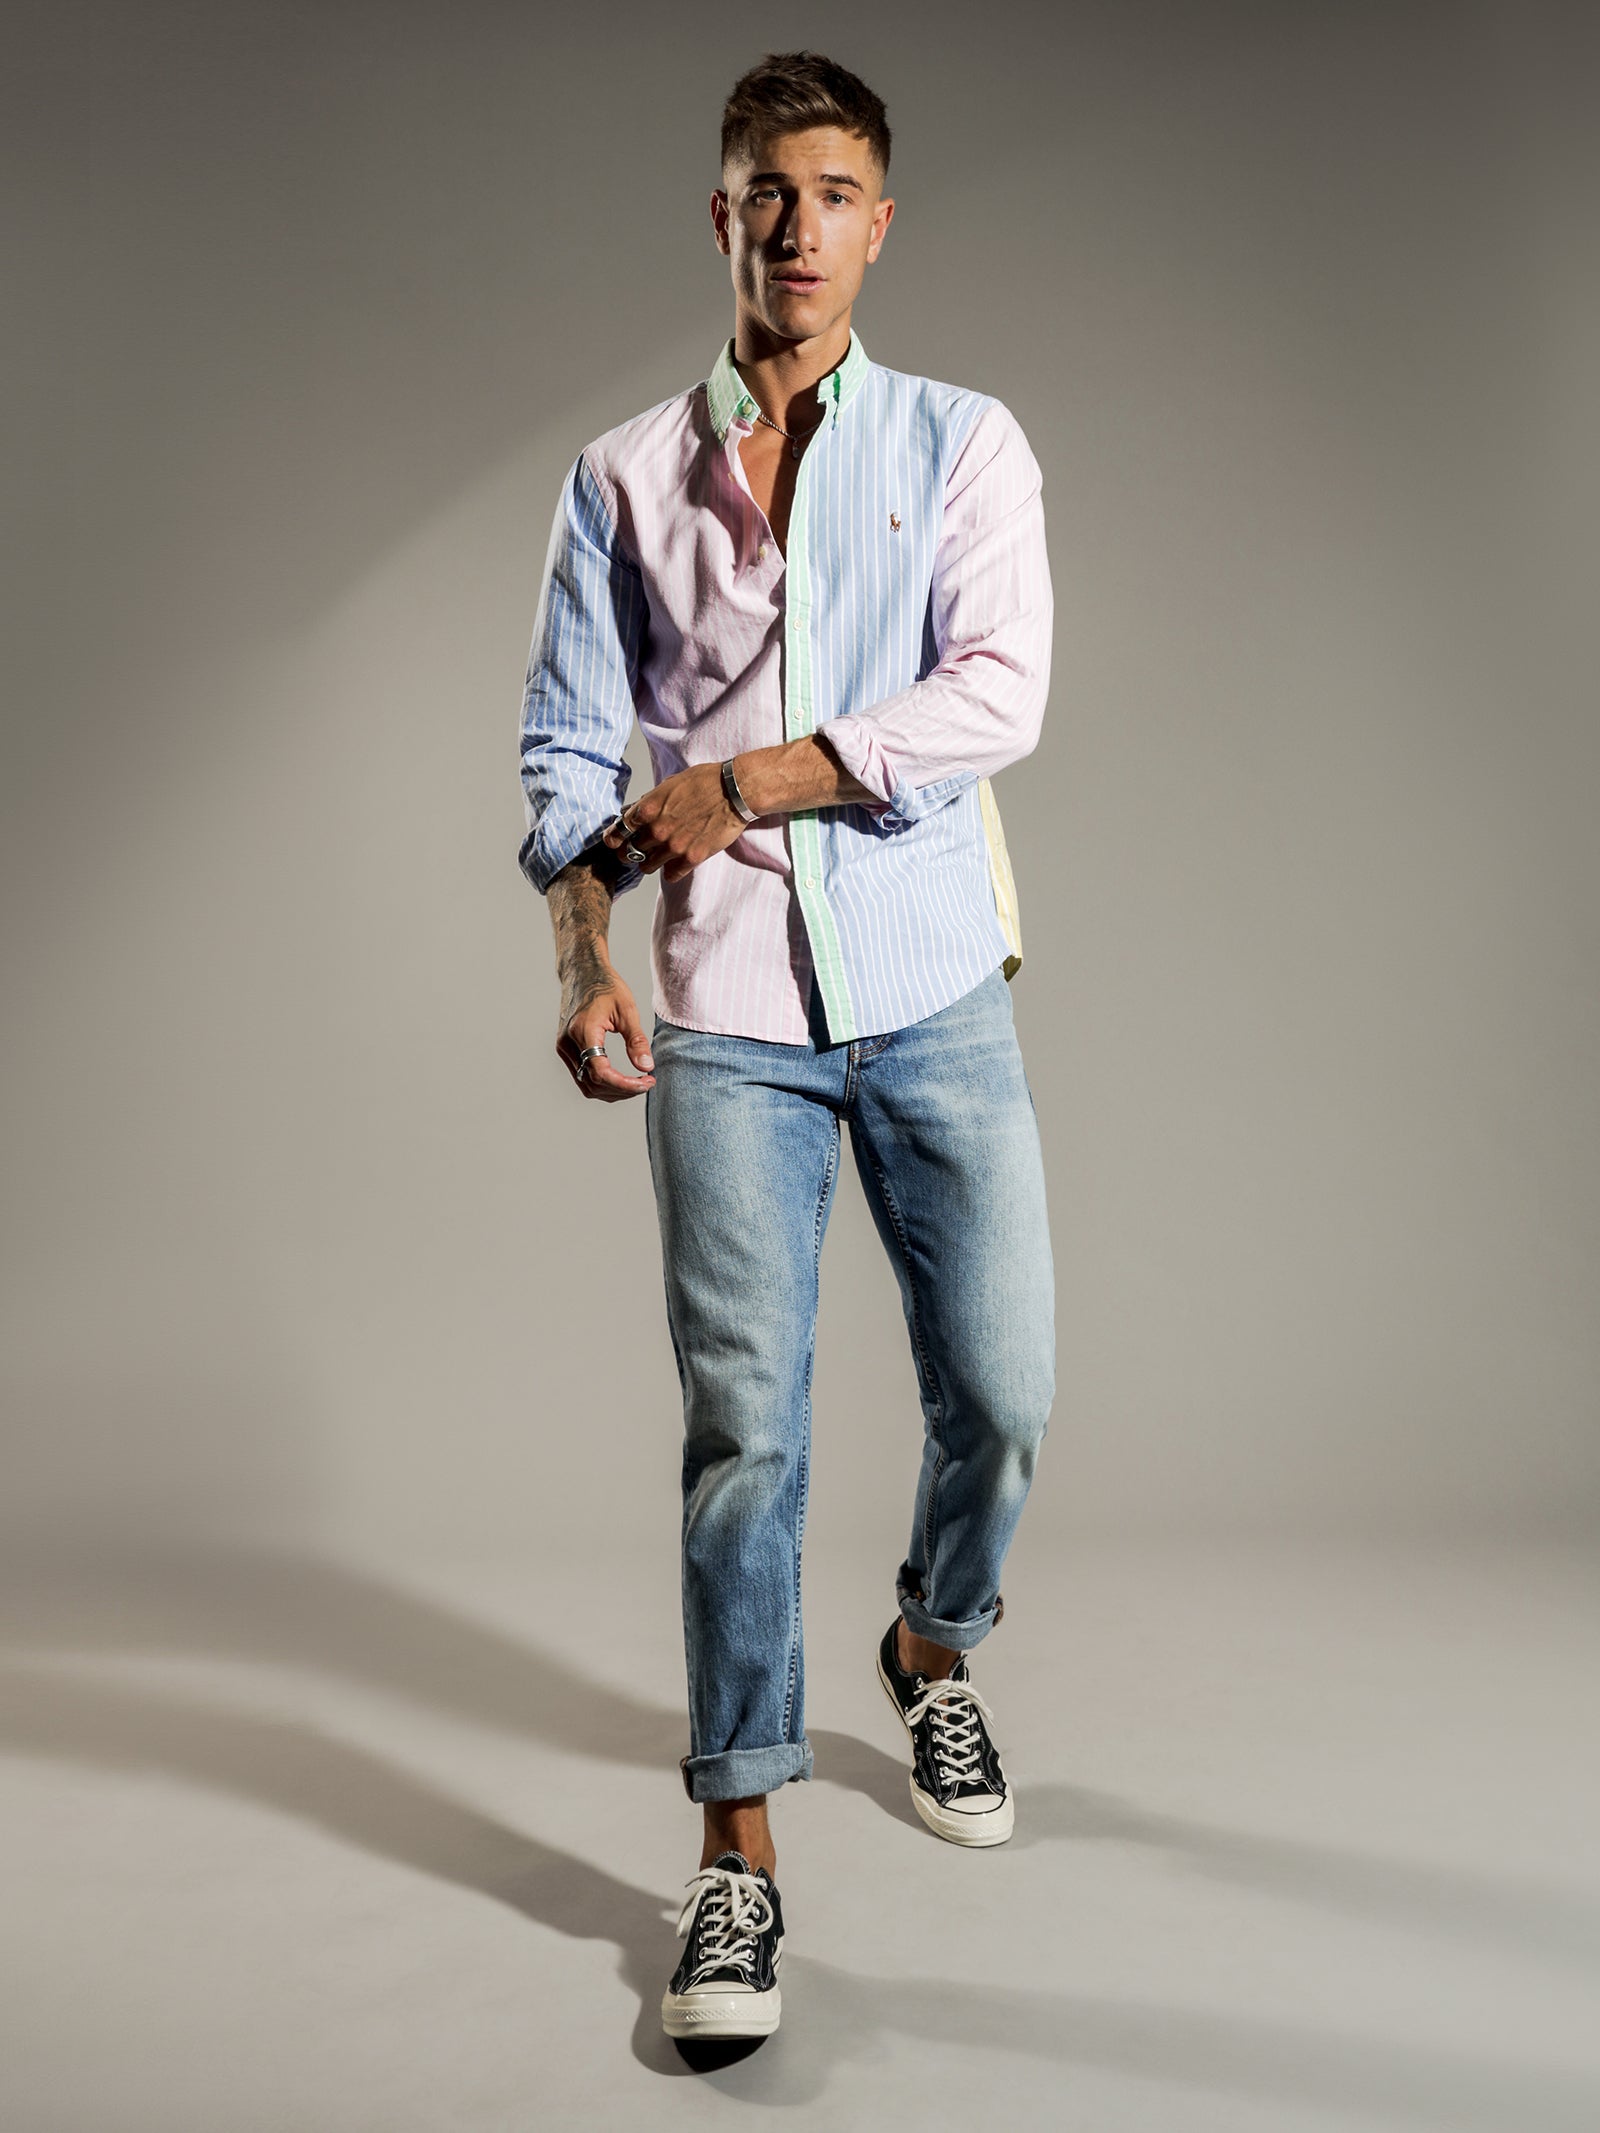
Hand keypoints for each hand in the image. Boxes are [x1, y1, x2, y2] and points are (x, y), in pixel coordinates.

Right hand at [556, 959, 654, 1101]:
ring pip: (586, 1085)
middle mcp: (568, 1043)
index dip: (625, 1084)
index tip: (647, 1082)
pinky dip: (602, 1083)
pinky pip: (582, 1076)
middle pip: (593, 1084)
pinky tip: (621, 1079)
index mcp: (583, 1031)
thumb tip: (646, 1067)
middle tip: (646, 1082)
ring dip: (612, 1091)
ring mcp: (564, 1048)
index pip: (601, 1072)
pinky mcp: (565, 1050)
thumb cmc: (606, 986)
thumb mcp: (627, 1009)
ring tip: (636, 1083)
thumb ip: (636, 1040)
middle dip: (622, 1090)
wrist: (582, 973)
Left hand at [601, 763, 746, 881]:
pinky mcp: (692, 858)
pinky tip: (675, 863)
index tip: (614, 842)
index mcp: (649, 809)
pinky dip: (670, 871)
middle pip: (630, 852)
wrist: (734, 791)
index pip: (619, 831)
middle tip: (636, 850)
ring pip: (647, 867)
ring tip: (656, 857)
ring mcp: (674, 846)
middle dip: (630, 851)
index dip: (614, 838)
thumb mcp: (670, 783)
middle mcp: (658, 830)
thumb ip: (652, 801)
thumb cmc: (705, 781)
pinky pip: (670, 875)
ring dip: (649, 862)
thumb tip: (639, 812)